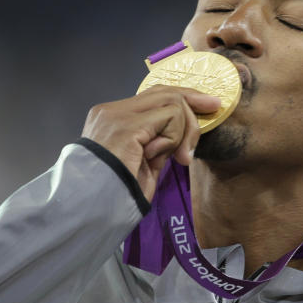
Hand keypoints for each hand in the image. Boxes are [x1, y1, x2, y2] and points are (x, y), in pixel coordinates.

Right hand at [82, 86, 220, 200]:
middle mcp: (111, 111)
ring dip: (183, 131)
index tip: (209, 105)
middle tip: (208, 120)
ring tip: (177, 158)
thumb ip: (158, 144)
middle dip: (193, 106)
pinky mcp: (127, 126)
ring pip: (171, 102)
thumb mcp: (143, 163)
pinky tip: (161, 157)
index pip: (153, 96)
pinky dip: (175, 138)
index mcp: (111, 118)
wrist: (93, 209)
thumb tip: (184, 134)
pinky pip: (170, 117)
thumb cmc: (117, 194)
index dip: (184, 98)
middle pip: (164, 92)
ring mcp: (117, 116)